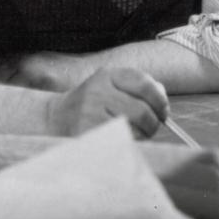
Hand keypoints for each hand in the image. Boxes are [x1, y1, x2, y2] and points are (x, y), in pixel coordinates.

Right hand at [49, 67, 168, 138]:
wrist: (55, 116)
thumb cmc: (92, 102)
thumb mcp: (111, 85)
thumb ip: (137, 87)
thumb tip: (161, 96)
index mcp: (107, 75)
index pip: (144, 83)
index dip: (159, 99)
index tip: (163, 110)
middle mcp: (97, 91)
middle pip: (141, 110)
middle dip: (153, 122)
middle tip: (154, 127)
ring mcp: (89, 113)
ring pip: (132, 129)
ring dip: (143, 135)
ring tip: (139, 134)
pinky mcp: (86, 133)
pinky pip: (119, 141)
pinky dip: (128, 143)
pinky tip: (125, 141)